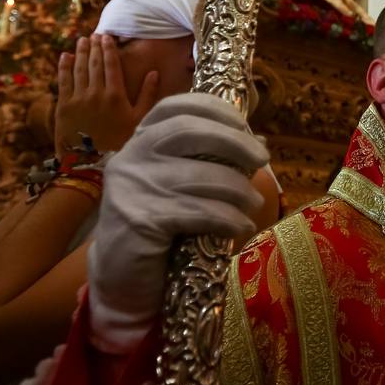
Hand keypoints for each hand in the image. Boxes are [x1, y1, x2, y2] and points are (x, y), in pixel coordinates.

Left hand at [54, 35, 159, 155]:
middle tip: (94, 34)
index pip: (111, 65)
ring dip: (80, 52)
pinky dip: (64, 67)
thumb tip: (153, 73)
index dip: (109, 49)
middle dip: (94, 47)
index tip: (107, 37)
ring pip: (78, 69)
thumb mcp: (139, 121)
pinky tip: (65, 56)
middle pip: (94, 63)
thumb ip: (147, 96)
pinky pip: (63, 81)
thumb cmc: (120, 143)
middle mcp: (96, 92)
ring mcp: (78, 98)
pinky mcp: (63, 106)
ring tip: (82, 41)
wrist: (91, 162)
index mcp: (115, 95)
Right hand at [87, 93, 268, 352]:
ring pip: (199, 175)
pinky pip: (198, 212)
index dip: (213, 109)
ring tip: (254, 203)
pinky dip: (228, 218)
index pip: (174, 107)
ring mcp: (132, 187)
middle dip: (234, 141)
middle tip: (263, 158)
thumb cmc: (161, 226)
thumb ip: (207, 160)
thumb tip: (258, 140)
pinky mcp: (140, 219)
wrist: (122, 277)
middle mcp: (131, 157)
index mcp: (140, 141)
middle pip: (189, 131)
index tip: (245, 124)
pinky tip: (241, 226)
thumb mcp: (180, 185)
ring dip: (238, 188)